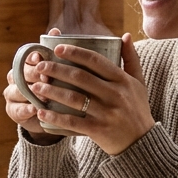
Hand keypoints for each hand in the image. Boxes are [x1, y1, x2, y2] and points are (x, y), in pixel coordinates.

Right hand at [3, 29, 65, 144]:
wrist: (52, 114)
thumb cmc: (56, 87)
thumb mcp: (59, 71)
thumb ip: (55, 52)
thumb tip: (55, 31)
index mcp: (24, 64)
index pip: (24, 56)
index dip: (31, 57)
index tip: (40, 57)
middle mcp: (15, 77)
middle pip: (19, 73)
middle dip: (32, 75)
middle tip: (46, 78)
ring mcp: (12, 94)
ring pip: (16, 91)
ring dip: (29, 93)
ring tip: (44, 96)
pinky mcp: (13, 111)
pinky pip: (16, 109)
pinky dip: (25, 109)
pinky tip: (35, 109)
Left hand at [29, 33, 153, 155]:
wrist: (142, 142)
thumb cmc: (137, 109)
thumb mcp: (139, 83)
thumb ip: (131, 59)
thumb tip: (125, 35)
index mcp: (122, 80)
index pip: (95, 60)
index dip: (75, 53)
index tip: (57, 49)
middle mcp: (114, 94)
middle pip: (80, 77)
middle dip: (56, 70)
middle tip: (40, 67)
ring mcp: (106, 113)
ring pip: (73, 98)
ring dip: (51, 91)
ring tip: (35, 87)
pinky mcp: (98, 130)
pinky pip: (73, 122)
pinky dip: (55, 117)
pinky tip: (41, 112)